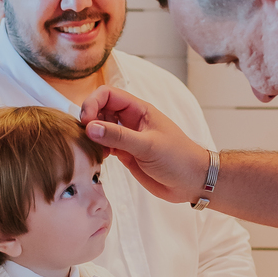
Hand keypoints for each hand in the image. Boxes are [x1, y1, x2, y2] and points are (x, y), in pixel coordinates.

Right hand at [80, 86, 211, 204]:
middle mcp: (130, 120)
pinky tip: (98, 158)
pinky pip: (104, 146)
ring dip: (92, 136)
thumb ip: (118, 136)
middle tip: (86, 137)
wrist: (191, 182)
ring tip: (92, 149)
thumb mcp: (147, 146)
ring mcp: (127, 137)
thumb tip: (90, 127)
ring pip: (100, 128)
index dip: (93, 103)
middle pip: (100, 110)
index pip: (108, 95)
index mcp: (139, 110)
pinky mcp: (125, 153)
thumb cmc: (178, 158)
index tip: (86, 121)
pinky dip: (97, 150)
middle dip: (89, 120)